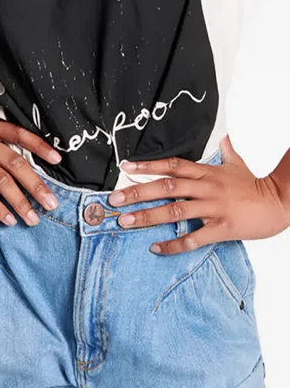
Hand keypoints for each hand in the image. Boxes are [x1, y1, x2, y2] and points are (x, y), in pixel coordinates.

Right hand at [0, 118, 61, 226]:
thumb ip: (3, 149)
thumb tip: (36, 174)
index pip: (20, 134)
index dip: (40, 147)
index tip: (58, 161)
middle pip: (15, 164)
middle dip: (36, 186)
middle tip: (51, 204)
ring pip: (1, 181)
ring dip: (20, 202)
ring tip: (33, 218)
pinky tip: (9, 219)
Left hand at [108, 135, 289, 253]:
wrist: (281, 202)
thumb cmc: (255, 185)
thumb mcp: (239, 165)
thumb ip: (228, 152)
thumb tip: (226, 138)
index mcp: (207, 173)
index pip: (172, 166)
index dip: (148, 166)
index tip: (125, 168)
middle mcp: (206, 188)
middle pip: (166, 187)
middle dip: (137, 193)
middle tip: (114, 201)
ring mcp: (213, 207)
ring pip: (174, 211)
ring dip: (147, 217)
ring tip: (125, 222)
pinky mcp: (222, 227)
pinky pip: (193, 238)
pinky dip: (173, 245)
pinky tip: (156, 248)